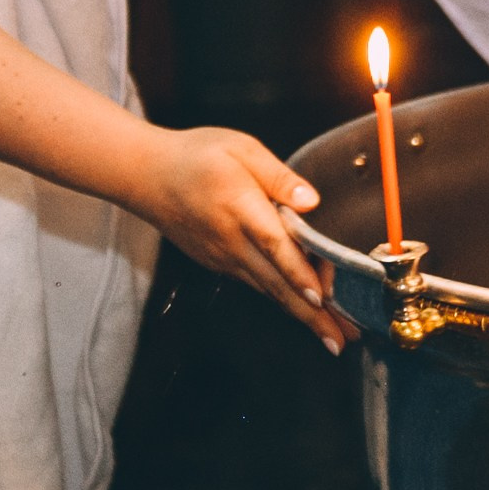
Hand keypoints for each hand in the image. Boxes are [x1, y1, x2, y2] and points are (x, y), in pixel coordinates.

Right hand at [132, 127, 354, 349]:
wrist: (145, 176)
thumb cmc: (196, 156)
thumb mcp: (242, 149)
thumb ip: (279, 177)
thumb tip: (311, 200)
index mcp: (241, 208)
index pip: (275, 246)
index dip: (299, 273)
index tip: (321, 298)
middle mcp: (233, 241)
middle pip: (277, 283)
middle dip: (312, 315)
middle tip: (343, 340)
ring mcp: (224, 257)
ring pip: (269, 290)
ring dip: (302, 315)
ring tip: (332, 335)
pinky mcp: (219, 263)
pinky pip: (257, 284)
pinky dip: (282, 300)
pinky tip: (304, 310)